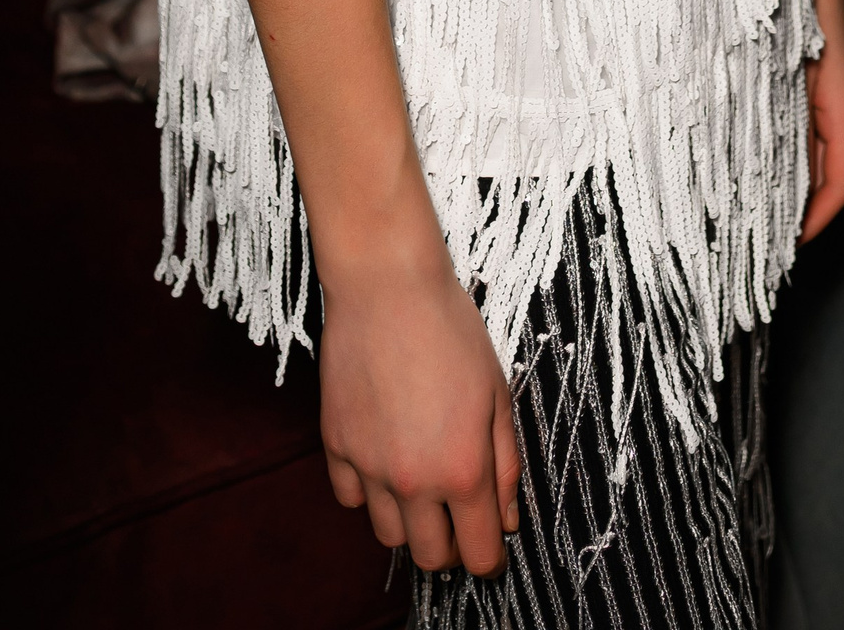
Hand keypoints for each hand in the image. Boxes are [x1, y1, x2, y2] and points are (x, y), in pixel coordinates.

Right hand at [318, 238, 521, 574]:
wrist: (388, 287)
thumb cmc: (451, 330)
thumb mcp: (497, 394)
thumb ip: (505, 464)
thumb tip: (508, 519)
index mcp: (463, 470)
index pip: (479, 554)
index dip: (490, 557)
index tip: (491, 546)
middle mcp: (414, 481)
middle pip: (432, 557)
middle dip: (452, 545)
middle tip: (459, 514)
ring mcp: (369, 467)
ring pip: (389, 535)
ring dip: (410, 522)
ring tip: (422, 482)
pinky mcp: (335, 446)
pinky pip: (351, 498)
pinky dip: (369, 491)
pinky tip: (384, 458)